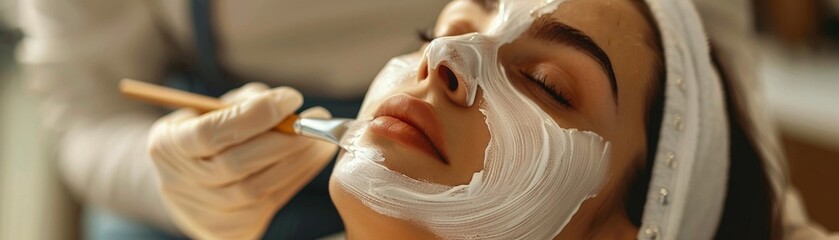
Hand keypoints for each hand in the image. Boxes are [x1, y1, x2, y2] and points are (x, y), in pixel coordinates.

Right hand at [147, 83, 337, 239]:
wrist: (187, 182)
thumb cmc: (206, 134)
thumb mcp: (212, 110)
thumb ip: (243, 103)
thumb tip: (286, 104)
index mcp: (166, 146)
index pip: (211, 133)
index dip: (255, 115)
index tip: (292, 98)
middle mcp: (178, 184)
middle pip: (236, 165)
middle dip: (285, 140)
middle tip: (318, 119)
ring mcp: (202, 214)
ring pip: (257, 189)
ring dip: (298, 162)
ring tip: (322, 140)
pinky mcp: (227, 232)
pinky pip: (269, 205)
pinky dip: (296, 179)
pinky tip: (311, 160)